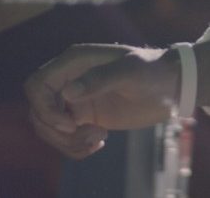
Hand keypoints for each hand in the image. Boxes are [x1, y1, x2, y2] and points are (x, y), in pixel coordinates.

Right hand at [24, 44, 174, 158]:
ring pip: (48, 128)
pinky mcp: (85, 117)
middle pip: (38, 111)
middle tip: (89, 135)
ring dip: (68, 142)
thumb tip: (68, 92)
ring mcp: (75, 100)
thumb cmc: (154, 72)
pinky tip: (100, 144)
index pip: (36, 86)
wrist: (172, 86)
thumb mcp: (131, 72)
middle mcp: (69, 80)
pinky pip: (65, 138)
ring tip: (99, 139)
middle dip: (57, 130)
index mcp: (73, 62)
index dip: (45, 108)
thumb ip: (100, 79)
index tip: (70, 123)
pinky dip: (75, 148)